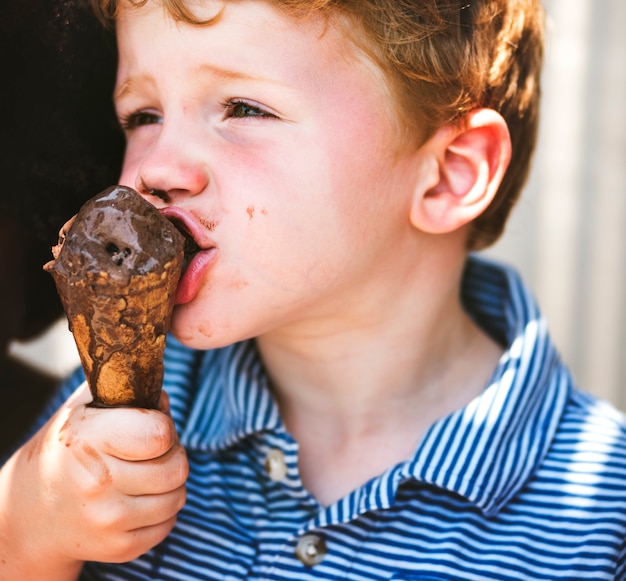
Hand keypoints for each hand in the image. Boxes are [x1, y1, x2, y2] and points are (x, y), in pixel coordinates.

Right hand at [0, 382, 187, 577]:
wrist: (33, 511)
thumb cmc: (70, 448)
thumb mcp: (86, 407)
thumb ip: (127, 390)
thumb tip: (164, 400)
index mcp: (89, 440)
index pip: (161, 434)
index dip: (164, 426)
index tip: (150, 426)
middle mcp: (97, 483)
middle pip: (177, 467)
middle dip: (172, 455)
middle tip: (151, 453)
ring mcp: (108, 520)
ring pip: (178, 496)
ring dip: (169, 484)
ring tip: (143, 475)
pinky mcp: (119, 547)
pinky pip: (169, 524)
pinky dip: (161, 511)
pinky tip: (136, 500)